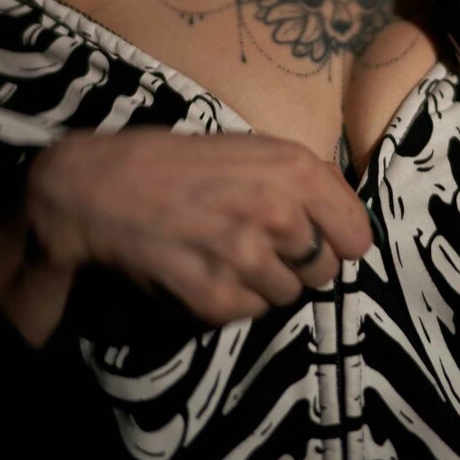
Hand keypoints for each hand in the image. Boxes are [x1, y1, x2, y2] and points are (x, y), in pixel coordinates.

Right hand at [25, 128, 372, 326]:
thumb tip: (343, 205)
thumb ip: (301, 176)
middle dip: (299, 261)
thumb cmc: (177, 159)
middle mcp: (278, 214)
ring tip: (227, 252)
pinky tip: (204, 268)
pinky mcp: (215, 297)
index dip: (339, 238)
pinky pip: (250, 312)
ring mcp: (246, 258)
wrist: (101, 185)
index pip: (358, 235)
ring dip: (265, 280)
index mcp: (294, 170)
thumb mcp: (249, 147)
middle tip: (262, 241)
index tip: (321, 237)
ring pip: (288, 295)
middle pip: (325, 269)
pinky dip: (231, 298)